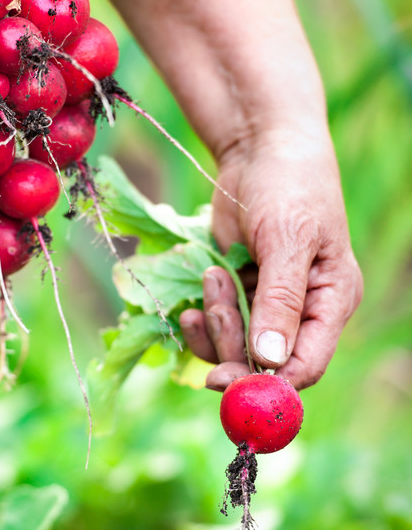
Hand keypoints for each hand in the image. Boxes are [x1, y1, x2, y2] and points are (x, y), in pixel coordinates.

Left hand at [180, 125, 362, 389]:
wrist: (260, 148)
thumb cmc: (288, 185)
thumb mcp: (287, 239)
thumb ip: (280, 301)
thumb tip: (270, 360)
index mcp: (332, 301)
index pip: (306, 366)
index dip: (267, 381)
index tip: (223, 380)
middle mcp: (304, 312)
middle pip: (264, 364)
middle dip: (231, 343)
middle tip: (209, 306)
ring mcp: (269, 306)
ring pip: (235, 349)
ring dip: (215, 322)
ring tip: (212, 274)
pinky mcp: (240, 295)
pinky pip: (218, 328)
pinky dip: (202, 319)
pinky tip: (197, 292)